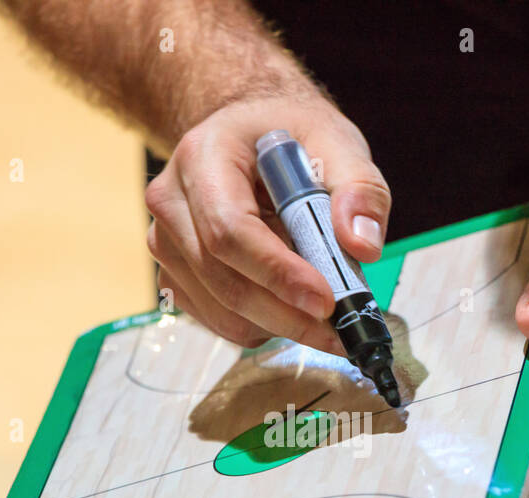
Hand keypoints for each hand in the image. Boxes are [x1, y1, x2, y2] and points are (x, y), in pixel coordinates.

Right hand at [144, 91, 390, 352]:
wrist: (248, 136)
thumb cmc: (290, 137)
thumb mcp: (336, 142)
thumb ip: (360, 188)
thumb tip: (363, 246)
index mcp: (203, 156)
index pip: (230, 229)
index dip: (277, 273)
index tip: (325, 301)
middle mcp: (171, 201)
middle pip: (221, 277)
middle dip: (284, 313)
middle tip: (338, 332)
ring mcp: (166, 241)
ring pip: (218, 307)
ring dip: (275, 324)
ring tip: (320, 318)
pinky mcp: (174, 272)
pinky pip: (214, 318)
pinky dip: (258, 325)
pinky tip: (289, 308)